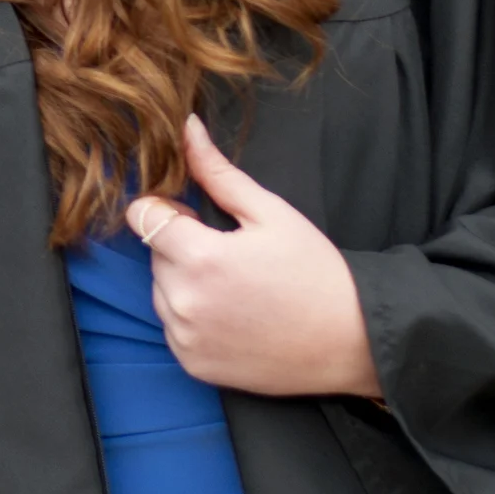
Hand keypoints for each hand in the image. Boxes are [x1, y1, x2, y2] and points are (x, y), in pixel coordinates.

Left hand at [125, 115, 383, 398]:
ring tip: (235, 287)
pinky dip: (191, 318)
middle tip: (230, 254)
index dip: (167, 210)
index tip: (196, 218)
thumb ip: (218, 174)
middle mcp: (184, 301)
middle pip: (154, 254)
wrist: (352, 342)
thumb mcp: (271, 213)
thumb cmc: (315, 272)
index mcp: (200, 257)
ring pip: (160, 291)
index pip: (142, 216)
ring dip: (183, 282)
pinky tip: (233, 315)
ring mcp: (186, 337)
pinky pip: (173, 327)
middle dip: (180, 246)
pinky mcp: (193, 364)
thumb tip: (187, 128)